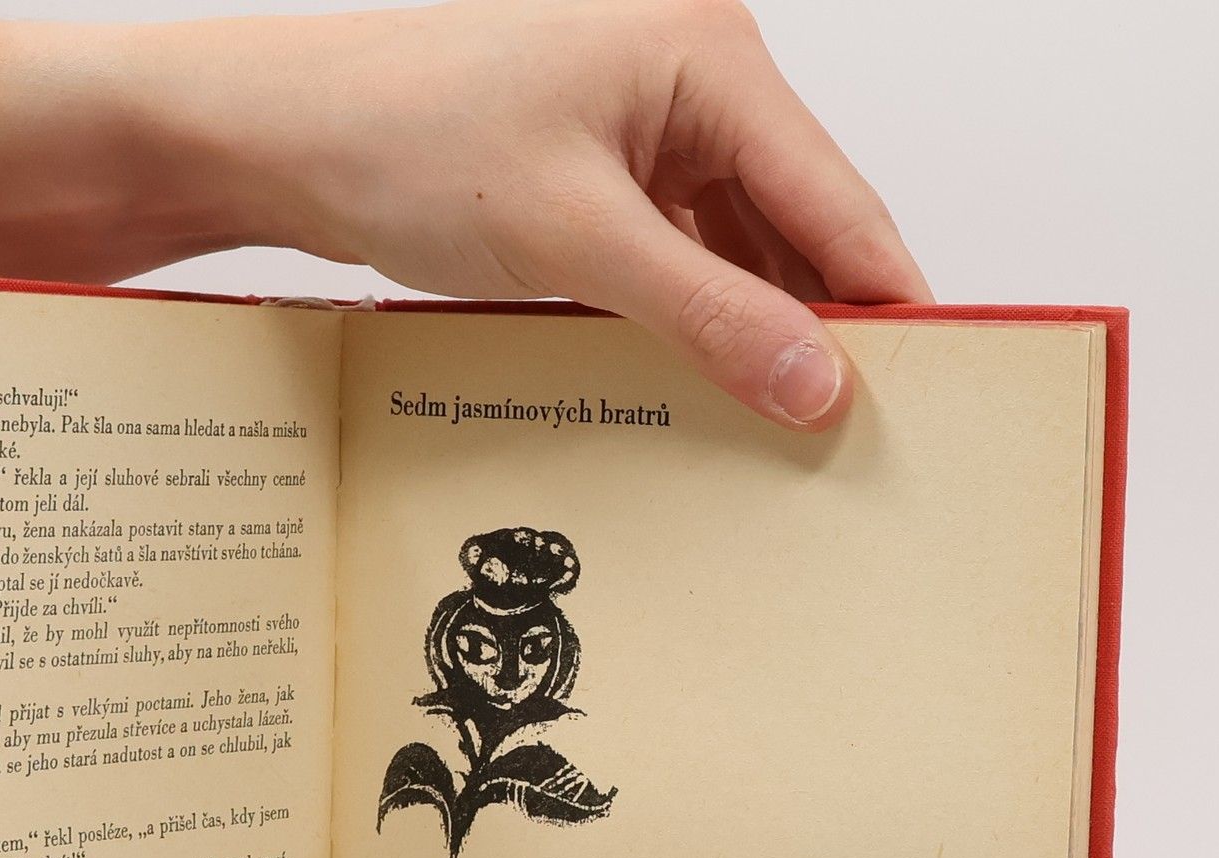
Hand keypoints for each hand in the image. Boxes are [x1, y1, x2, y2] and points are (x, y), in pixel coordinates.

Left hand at [158, 0, 929, 428]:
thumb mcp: (573, 237)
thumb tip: (816, 382)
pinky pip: (673, 263)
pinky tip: (702, 395)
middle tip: (856, 436)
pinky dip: (689, 326)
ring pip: (734, 252)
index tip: (932, 388)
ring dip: (751, 335)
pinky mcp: (596, 181)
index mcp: (709, 60)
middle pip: (795, 225)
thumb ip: (706, 312)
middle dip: (821, 325)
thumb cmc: (406, 139)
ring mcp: (641, 133)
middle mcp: (690, 86)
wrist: (285, 141)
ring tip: (784, 434)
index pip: (837, 198)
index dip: (885, 299)